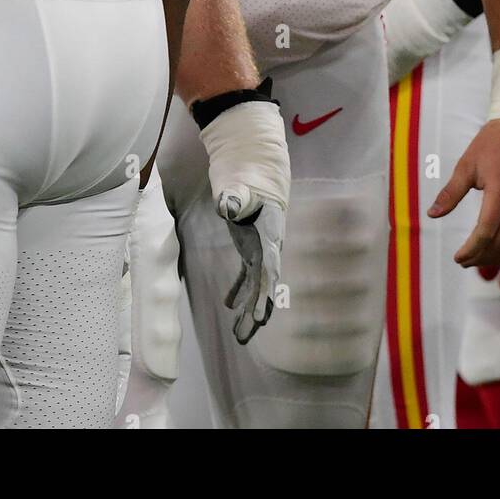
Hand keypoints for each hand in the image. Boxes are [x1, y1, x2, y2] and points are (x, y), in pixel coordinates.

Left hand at [198, 100, 290, 344]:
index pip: (270, 265)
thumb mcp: (241, 184)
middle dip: (258, 309)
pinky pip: (246, 274)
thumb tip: (228, 207)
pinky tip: (228, 305)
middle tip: (248, 333)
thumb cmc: (249, 173)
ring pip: (256, 284)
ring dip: (248, 307)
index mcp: (271, 231)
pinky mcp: (250, 245)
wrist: (255, 163)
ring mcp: (260, 246)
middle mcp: (269, 243)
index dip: (266, 289)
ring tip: (240, 335)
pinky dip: (238, 290)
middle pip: (265, 282)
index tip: (262, 311)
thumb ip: (236, 197)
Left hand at [429, 118, 499, 267]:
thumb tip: (432, 214)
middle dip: (481, 257)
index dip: (471, 250)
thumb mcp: (466, 165)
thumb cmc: (491, 144)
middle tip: (465, 261)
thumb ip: (450, 193)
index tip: (458, 257)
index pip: (486, 231)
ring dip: (498, 257)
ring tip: (479, 259)